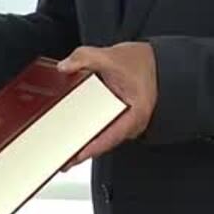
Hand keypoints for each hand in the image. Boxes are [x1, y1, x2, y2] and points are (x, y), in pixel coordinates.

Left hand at [59, 42, 157, 164]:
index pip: (109, 138)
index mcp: (135, 114)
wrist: (154, 61)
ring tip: (60, 147)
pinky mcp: (118, 120)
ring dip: (83, 141)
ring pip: (102, 137)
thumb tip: (65, 66)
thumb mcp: (111, 56)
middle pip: (102, 142)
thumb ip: (85, 57)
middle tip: (59, 155)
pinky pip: (102, 129)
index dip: (89, 149)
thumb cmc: (142, 63)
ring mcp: (126, 124)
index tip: (73, 156)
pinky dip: (88, 131)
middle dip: (80, 149)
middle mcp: (132, 124)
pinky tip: (71, 132)